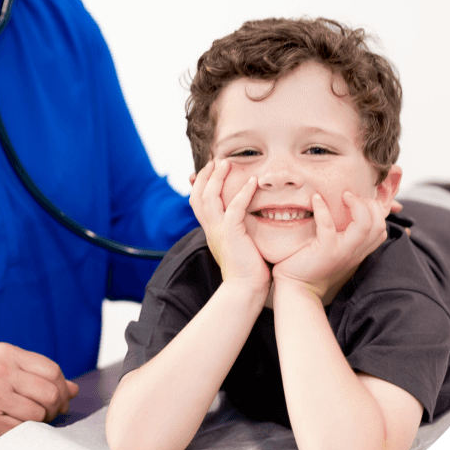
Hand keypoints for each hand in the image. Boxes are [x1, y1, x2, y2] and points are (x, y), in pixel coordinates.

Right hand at [0, 342, 78, 439]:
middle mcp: (0, 371)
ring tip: (27, 421)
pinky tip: (13, 428)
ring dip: (39, 423)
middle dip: (55, 408)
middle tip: (49, 415)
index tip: (60, 399)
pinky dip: (22, 433)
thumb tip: (74, 389)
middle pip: (50, 393)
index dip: (62, 388)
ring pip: (38, 415)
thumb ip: (34, 373)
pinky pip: (20, 431)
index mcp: (5, 353)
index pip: (52, 370)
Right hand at [189, 159, 271, 298]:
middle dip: (206, 175)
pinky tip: (252, 182)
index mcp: (210, 230)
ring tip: (227, 163)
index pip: (197, 202)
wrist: (245, 289)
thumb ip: (235, 229)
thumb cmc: (247, 269)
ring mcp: (217, 230)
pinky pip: (234, 208)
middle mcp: (209, 228)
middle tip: (217, 160)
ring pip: (209, 197)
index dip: (201, 183)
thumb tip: (242, 218)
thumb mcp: (236, 244)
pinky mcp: (230, 233)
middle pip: (198, 195)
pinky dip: (242, 193)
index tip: (210, 169)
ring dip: (218, 178)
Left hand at [270, 190, 388, 300]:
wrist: (297, 287)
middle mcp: (355, 251)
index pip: (381, 229)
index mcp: (359, 250)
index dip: (376, 210)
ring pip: (365, 225)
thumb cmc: (312, 264)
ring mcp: (343, 251)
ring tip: (343, 195)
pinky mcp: (326, 251)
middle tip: (350, 195)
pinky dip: (323, 209)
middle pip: (379, 224)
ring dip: (357, 205)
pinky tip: (316, 199)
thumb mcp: (335, 249)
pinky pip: (328, 226)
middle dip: (370, 204)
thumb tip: (341, 211)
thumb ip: (343, 235)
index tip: (358, 200)